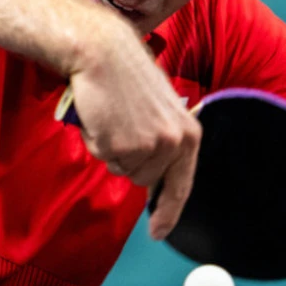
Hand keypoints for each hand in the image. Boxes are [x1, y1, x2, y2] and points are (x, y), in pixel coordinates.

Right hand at [67, 16, 200, 240]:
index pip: (181, 185)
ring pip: (122, 169)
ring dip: (112, 148)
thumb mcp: (160, 109)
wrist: (103, 51)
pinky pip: (103, 158)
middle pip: (144, 179)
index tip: (159, 233)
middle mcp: (174, 143)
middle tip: (121, 123)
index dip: (169, 212)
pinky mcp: (122, 146)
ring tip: (111, 116)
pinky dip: (96, 141)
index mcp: (188, 133)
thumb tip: (155, 175)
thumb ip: (163, 140)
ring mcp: (148, 147)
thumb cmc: (126, 75)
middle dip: (128, 159)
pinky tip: (100, 115)